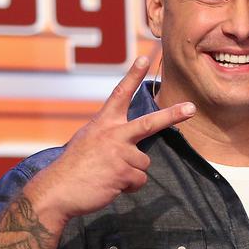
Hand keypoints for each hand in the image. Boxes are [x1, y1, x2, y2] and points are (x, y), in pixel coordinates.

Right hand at [22, 55, 195, 228]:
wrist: (57, 191)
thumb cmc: (71, 168)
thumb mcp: (87, 140)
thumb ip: (108, 135)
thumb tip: (127, 142)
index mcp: (102, 123)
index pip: (119, 94)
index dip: (132, 76)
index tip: (144, 58)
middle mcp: (112, 134)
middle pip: (149, 122)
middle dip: (172, 115)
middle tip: (191, 107)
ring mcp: (118, 153)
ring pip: (143, 162)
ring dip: (130, 173)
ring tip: (108, 176)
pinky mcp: (122, 172)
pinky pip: (139, 180)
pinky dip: (128, 186)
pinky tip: (110, 185)